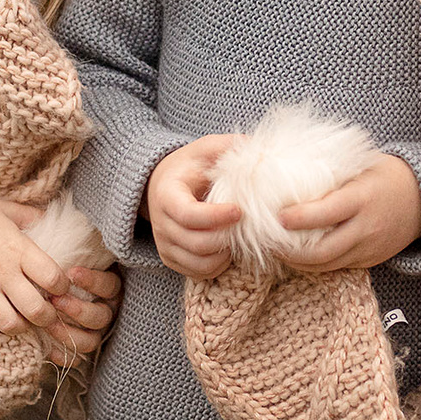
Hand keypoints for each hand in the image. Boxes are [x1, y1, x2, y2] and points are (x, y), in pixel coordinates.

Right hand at [0, 176, 68, 337]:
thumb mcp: (9, 209)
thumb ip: (35, 219)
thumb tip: (61, 225)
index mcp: (18, 248)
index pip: (53, 277)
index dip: (63, 286)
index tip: (60, 285)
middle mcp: (1, 271)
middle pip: (36, 310)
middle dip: (48, 316)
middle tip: (47, 312)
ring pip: (10, 324)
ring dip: (21, 325)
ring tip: (22, 317)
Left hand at [37, 265, 121, 365]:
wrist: (47, 293)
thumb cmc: (59, 273)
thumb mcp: (69, 260)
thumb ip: (70, 257)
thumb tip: (60, 253)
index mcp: (110, 289)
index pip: (109, 286)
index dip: (92, 281)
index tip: (70, 273)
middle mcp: (107, 312)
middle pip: (101, 316)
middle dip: (77, 309)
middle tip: (55, 300)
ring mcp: (96, 333)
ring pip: (91, 340)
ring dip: (69, 333)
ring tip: (49, 323)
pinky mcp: (81, 350)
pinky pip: (77, 359)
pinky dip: (63, 355)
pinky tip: (49, 349)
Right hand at [145, 135, 243, 279]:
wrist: (161, 185)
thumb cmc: (190, 166)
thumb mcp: (206, 149)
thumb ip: (228, 147)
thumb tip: (259, 148)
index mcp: (166, 195)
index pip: (188, 215)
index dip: (216, 217)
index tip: (240, 210)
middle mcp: (161, 224)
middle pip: (198, 243)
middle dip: (227, 237)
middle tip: (246, 224)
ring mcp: (165, 245)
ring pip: (201, 263)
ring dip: (225, 253)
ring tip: (236, 234)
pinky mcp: (172, 260)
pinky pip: (200, 273)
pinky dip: (219, 264)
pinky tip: (227, 246)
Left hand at [272, 155, 420, 272]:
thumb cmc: (386, 175)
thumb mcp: (362, 164)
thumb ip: (331, 170)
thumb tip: (288, 164)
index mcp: (363, 198)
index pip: (328, 213)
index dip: (301, 218)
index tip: (277, 217)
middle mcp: (366, 228)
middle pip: (324, 250)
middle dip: (291, 252)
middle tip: (268, 242)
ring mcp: (369, 249)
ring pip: (327, 265)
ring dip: (299, 262)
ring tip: (276, 251)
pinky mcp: (369, 261)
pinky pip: (337, 267)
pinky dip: (315, 264)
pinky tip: (298, 257)